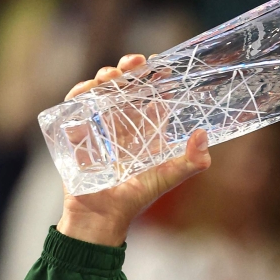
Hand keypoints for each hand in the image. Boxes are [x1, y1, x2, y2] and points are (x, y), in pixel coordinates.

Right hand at [57, 53, 210, 247]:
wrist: (101, 216)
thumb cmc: (135, 199)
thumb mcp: (165, 178)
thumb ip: (189, 162)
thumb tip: (204, 137)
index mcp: (145, 130)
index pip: (151, 96)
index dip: (155, 78)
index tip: (159, 65)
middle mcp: (123, 123)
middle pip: (125, 86)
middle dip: (128, 70)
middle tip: (134, 63)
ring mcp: (99, 125)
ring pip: (101, 91)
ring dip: (104, 78)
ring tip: (110, 76)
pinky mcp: (78, 132)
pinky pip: (75, 106)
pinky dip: (79, 95)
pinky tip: (87, 92)